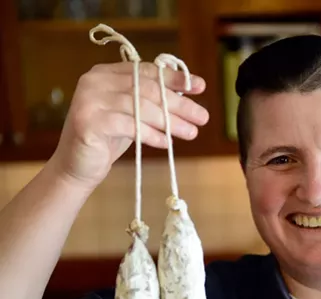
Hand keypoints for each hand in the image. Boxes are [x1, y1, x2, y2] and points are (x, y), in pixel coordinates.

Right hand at [49, 62, 208, 190]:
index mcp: (106, 73)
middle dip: (179, 104)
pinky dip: (151, 135)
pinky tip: (167, 143)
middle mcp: (95, 81)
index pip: (147, 71)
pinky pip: (129, 125)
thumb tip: (190, 91)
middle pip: (147, 89)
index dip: (175, 79)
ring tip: (191, 133)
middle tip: (203, 117)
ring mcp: (89, 100)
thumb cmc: (109, 139)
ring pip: (141, 107)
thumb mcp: (133, 114)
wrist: (78, 166)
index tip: (200, 87)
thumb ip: (152, 99)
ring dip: (170, 122)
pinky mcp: (88, 121)